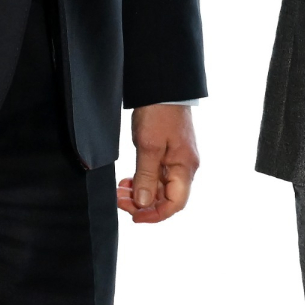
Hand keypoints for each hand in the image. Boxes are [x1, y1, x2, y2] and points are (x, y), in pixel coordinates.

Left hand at [116, 103, 199, 223]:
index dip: (155, 215)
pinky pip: (157, 177)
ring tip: (120, 189)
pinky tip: (128, 180)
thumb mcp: (148, 146)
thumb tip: (144, 203)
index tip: (134, 216)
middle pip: (166, 199)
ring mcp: (177, 161)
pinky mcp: (169, 154)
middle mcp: (185, 167)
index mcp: (185, 167)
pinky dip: (142, 182)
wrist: (163, 88)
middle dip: (142, 203)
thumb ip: (146, 177)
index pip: (175, 204)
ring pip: (160, 189)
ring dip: (140, 193)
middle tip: (119, 199)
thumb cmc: (159, 113)